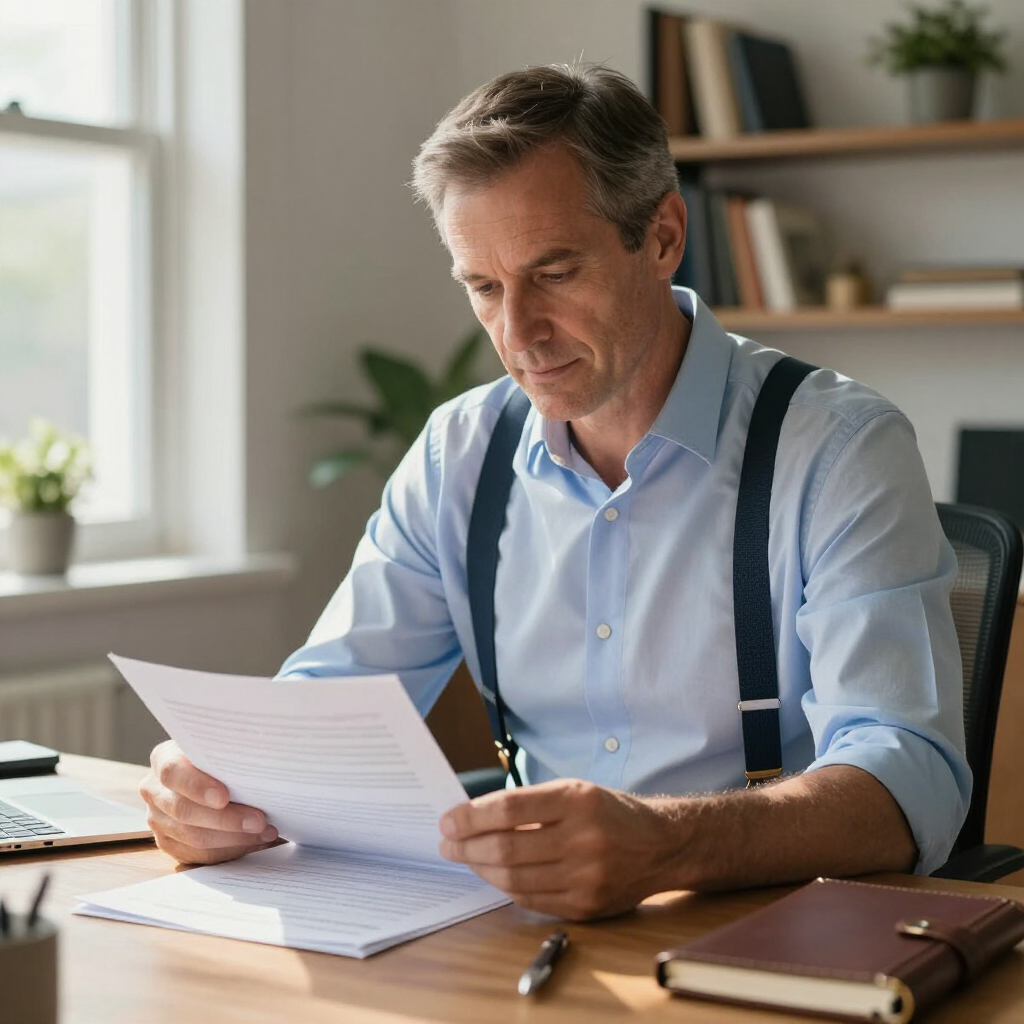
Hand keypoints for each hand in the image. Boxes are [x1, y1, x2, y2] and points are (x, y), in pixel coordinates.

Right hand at [139, 740, 278, 864]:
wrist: (211, 773)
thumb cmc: (222, 757)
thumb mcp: (221, 748)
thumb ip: (228, 756)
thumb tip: (259, 769)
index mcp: (163, 758)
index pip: (172, 772)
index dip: (197, 786)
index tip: (224, 797)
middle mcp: (154, 790)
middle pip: (184, 811)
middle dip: (226, 819)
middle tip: (259, 821)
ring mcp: (157, 819)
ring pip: (192, 837)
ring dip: (233, 838)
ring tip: (265, 831)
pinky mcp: (168, 842)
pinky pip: (197, 855)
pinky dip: (229, 850)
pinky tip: (253, 841)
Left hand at [438, 779, 679, 919]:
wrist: (661, 846)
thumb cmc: (609, 812)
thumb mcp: (574, 791)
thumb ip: (529, 803)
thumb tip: (473, 817)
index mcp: (577, 800)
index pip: (509, 808)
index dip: (471, 816)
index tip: (448, 820)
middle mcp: (583, 839)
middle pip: (506, 848)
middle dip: (467, 846)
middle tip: (447, 843)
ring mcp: (586, 877)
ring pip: (514, 878)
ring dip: (480, 869)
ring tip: (466, 858)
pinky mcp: (586, 906)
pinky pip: (531, 899)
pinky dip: (505, 888)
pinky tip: (493, 875)